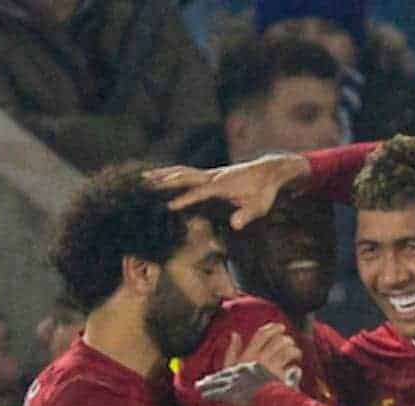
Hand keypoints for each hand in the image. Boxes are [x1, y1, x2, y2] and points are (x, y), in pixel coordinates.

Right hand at [143, 154, 311, 229]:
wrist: (270, 171)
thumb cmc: (265, 191)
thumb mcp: (260, 206)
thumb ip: (247, 215)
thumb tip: (235, 225)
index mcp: (222, 185)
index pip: (199, 192)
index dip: (185, 199)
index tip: (168, 206)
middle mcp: (214, 176)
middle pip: (184, 176)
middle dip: (164, 180)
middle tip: (144, 183)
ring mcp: (212, 174)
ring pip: (183, 171)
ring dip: (163, 174)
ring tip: (144, 176)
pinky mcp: (212, 175)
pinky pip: (188, 173)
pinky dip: (173, 173)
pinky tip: (163, 176)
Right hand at [197, 324, 302, 405]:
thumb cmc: (235, 390)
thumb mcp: (228, 370)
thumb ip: (231, 351)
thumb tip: (234, 334)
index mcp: (248, 355)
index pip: (262, 334)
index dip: (273, 328)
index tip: (280, 327)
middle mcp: (261, 360)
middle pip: (279, 340)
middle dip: (287, 339)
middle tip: (289, 343)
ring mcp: (272, 370)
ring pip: (289, 351)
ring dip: (294, 351)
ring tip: (295, 355)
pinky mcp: (281, 381)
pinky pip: (293, 369)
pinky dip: (296, 368)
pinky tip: (294, 370)